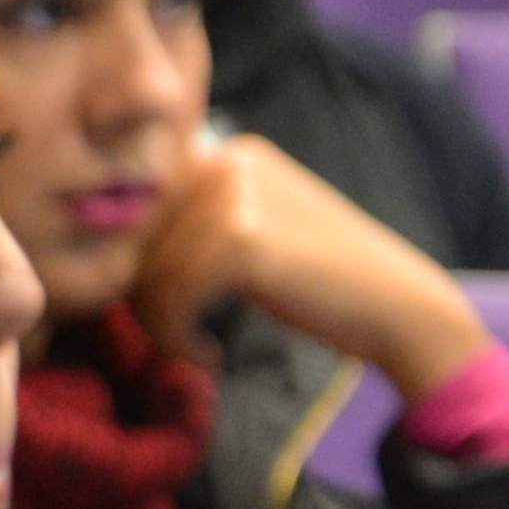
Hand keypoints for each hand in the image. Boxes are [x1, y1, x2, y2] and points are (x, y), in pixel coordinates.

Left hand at [124, 135, 492, 398]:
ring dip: (159, 326)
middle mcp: (228, 160)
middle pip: (134, 237)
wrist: (399, 307)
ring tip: (197, 348)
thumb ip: (194, 228)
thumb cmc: (323, 284)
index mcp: (229, 153)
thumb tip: (109, 253)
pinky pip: (168, 296)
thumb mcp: (255, 234)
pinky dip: (177, 338)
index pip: (141, 209)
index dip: (135, 266)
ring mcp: (234, 195)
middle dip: (141, 296)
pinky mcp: (240, 239)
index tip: (164, 310)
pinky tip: (209, 354)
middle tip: (177, 337)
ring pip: (144, 271)